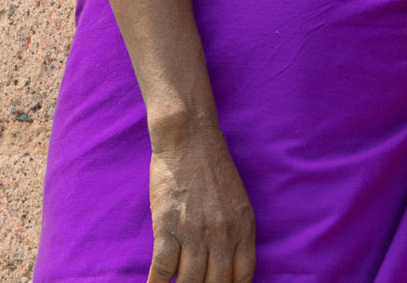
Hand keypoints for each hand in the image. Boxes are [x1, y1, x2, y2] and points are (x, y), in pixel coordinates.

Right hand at [146, 123, 255, 282]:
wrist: (188, 138)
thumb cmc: (211, 167)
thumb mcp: (236, 200)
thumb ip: (235, 232)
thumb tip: (225, 265)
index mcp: (244, 227)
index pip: (243, 276)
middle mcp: (222, 234)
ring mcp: (195, 232)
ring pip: (189, 282)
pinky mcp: (167, 227)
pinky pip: (162, 268)